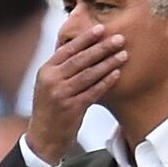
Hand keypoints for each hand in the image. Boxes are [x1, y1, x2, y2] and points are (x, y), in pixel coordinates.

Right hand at [26, 24, 126, 164]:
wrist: (43, 137)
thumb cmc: (50, 108)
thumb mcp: (48, 84)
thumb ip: (62, 66)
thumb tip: (78, 43)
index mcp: (46, 70)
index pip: (67, 49)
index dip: (85, 38)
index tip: (101, 28)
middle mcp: (51, 80)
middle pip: (80, 59)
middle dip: (102, 48)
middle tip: (119, 38)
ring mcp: (61, 95)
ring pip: (89, 74)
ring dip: (108, 63)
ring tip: (123, 54)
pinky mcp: (72, 109)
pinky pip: (93, 91)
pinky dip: (106, 82)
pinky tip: (117, 74)